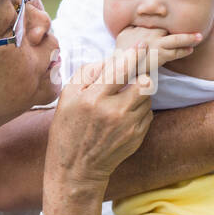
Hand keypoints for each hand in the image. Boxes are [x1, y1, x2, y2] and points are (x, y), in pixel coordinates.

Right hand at [46, 45, 154, 186]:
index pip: (121, 69)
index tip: (142, 45)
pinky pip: (147, 113)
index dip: (134, 55)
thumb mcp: (67, 97)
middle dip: (140, 76)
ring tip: (120, 101)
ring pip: (147, 97)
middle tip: (130, 78)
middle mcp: (114, 112)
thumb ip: (87, 73)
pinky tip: (122, 117)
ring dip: (138, 94)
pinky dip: (138, 110)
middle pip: (143, 82)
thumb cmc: (68, 129)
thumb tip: (110, 59)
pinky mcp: (137, 137)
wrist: (76, 168)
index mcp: (93, 99)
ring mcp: (128, 126)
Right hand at [114, 24, 201, 67]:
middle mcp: (152, 33)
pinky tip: (190, 50)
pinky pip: (175, 53)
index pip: (161, 22)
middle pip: (170, 28)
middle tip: (196, 29)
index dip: (169, 22)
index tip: (177, 20)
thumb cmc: (121, 50)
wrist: (120, 64)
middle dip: (182, 29)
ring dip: (189, 38)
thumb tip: (138, 24)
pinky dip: (183, 51)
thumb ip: (133, 27)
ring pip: (176, 39)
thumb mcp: (124, 34)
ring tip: (199, 37)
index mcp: (144, 26)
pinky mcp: (160, 55)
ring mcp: (157, 44)